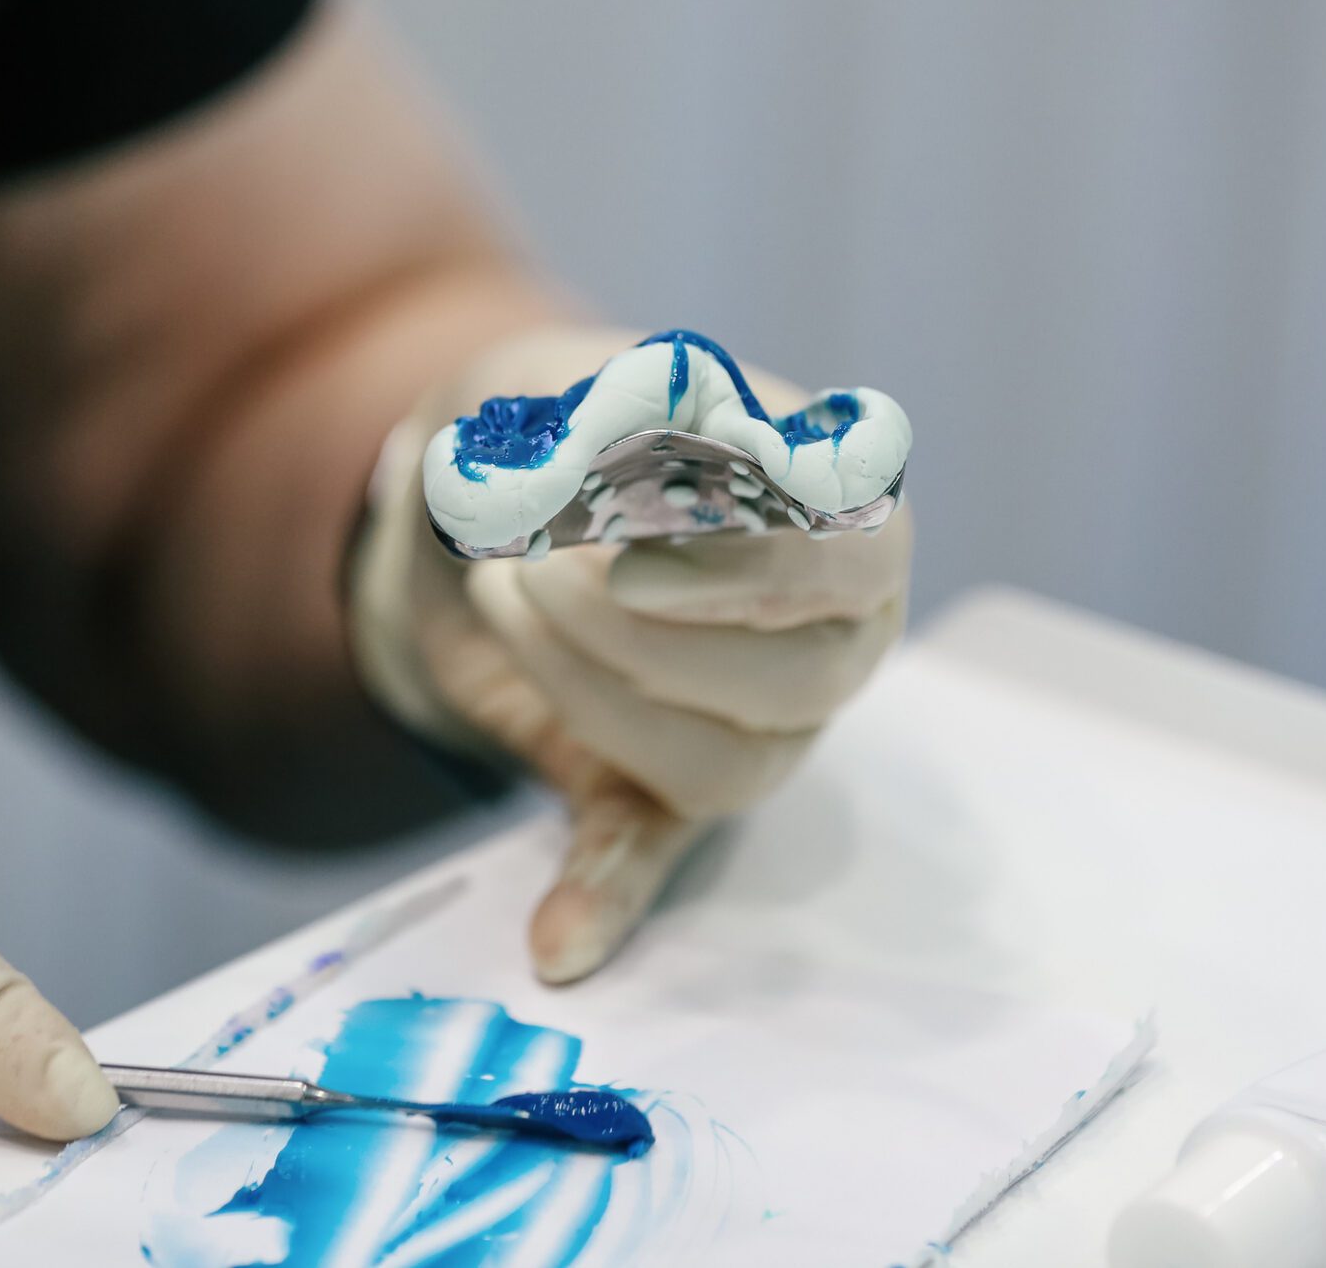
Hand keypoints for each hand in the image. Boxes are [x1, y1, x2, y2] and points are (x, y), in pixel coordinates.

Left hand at [351, 328, 911, 982]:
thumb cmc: (545, 427)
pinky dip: (606, 895)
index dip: (755, 552)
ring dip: (592, 691)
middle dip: (649, 630)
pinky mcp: (659, 790)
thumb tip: (613, 460)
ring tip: (500, 594)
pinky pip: (653, 857)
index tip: (638, 527)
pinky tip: (559, 943)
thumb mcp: (551, 381)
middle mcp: (827, 633)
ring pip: (724, 764)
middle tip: (534, 565)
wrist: (469, 504)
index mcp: (836, 510)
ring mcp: (755, 727)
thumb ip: (587, 409)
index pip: (857, 549)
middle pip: (797, 679)